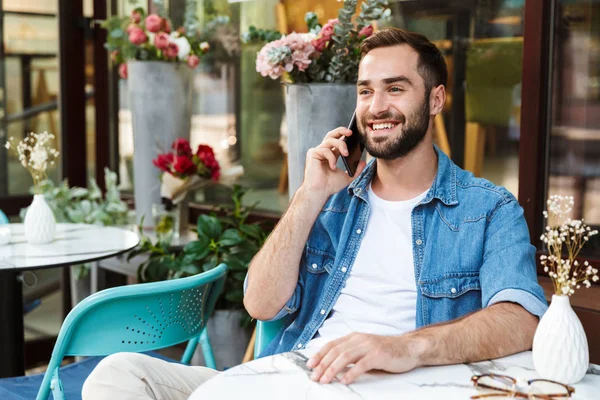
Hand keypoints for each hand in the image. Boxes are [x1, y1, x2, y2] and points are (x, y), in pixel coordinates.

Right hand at [301, 127, 366, 198]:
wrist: (319, 192)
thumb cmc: (330, 186)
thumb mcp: (347, 177)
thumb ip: (356, 170)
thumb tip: (364, 162)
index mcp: (330, 155)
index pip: (337, 140)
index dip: (345, 135)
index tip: (354, 134)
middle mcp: (323, 151)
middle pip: (331, 134)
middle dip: (341, 130)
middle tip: (351, 132)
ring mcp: (317, 151)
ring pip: (330, 140)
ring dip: (340, 145)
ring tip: (346, 154)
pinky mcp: (312, 153)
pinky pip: (325, 150)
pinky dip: (331, 158)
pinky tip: (332, 167)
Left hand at [305, 333, 421, 384]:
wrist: (408, 348)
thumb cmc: (386, 351)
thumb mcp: (364, 349)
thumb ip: (350, 354)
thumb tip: (332, 366)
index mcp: (354, 337)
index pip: (332, 345)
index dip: (319, 354)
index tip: (310, 365)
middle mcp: (359, 339)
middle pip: (336, 351)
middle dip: (323, 364)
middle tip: (314, 376)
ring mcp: (369, 346)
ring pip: (345, 357)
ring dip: (332, 369)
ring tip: (325, 379)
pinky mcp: (378, 355)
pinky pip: (361, 364)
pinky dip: (351, 373)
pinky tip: (344, 380)